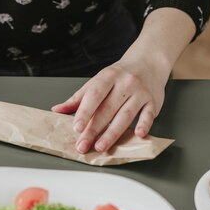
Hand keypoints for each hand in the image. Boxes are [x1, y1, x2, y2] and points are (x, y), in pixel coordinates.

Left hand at [52, 56, 167, 153]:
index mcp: (107, 77)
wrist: (148, 62)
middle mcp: (124, 83)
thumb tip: (57, 110)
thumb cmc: (119, 75)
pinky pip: (148, 114)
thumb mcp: (98, 81)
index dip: (84, 112)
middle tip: (83, 145)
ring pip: (125, 115)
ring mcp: (140, 92)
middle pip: (107, 109)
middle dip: (94, 130)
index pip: (94, 95)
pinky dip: (144, 124)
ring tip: (101, 147)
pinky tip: (138, 134)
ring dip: (112, 133)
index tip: (76, 128)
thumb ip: (78, 98)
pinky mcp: (153, 102)